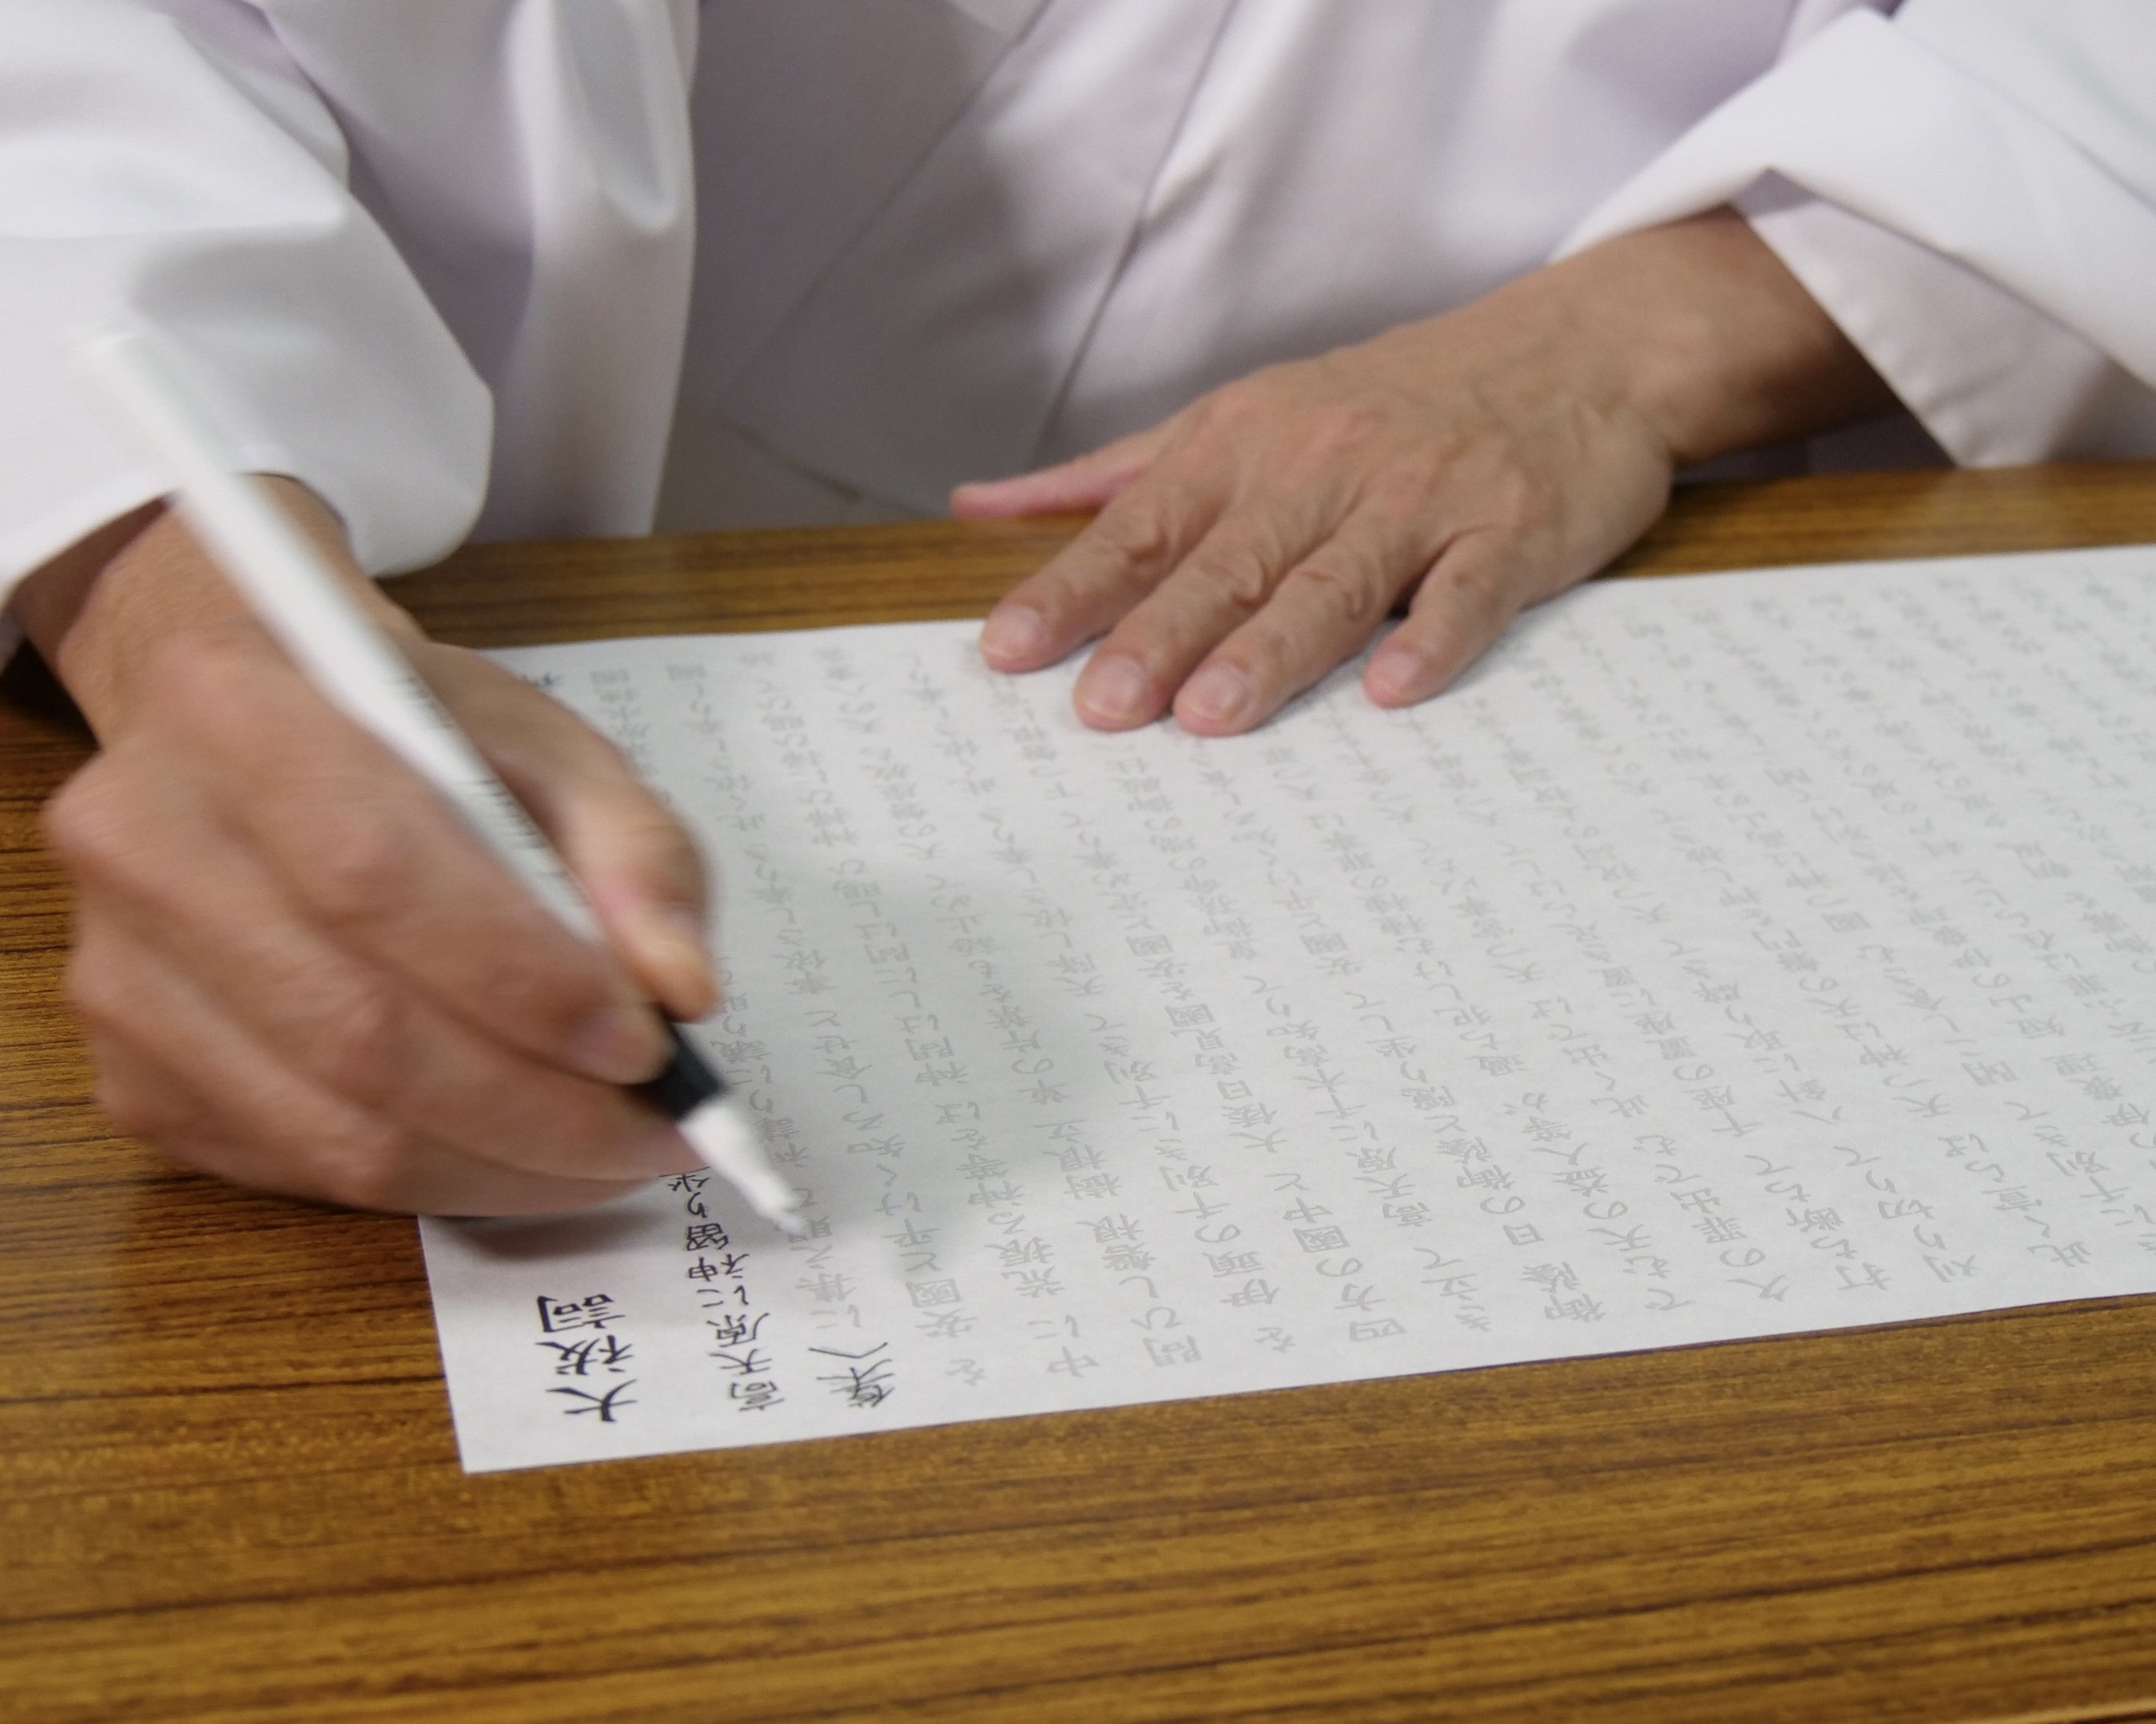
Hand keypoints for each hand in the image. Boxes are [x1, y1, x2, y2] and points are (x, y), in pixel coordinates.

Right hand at [18, 483, 714, 1213]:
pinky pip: (300, 1172)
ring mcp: (116, 974)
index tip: (646, 1042)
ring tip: (612, 1157)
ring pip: (333, 1132)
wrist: (254, 733)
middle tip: (658, 1136)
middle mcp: (141, 842)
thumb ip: (634, 849)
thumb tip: (683, 990)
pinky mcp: (130, 1076)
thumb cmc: (413, 733)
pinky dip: (436, 1183)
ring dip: (503, 1169)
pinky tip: (515, 1154)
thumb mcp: (546, 742)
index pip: (378, 876)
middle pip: (357, 1030)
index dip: (526, 981)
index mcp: (237, 710)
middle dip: (540, 1111)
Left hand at [961, 209, 1893, 733]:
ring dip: (1272, 649)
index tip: (1008, 649)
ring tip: (1212, 716)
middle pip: (1228, 561)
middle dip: (1158, 634)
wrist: (1573, 350)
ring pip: (1334, 581)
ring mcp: (1419, 498)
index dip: (1074, 587)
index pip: (1142, 523)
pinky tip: (1393, 691)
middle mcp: (1322, 466)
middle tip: (1101, 707)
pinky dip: (1433, 639)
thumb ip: (1112, 473)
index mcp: (1244, 443)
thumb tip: (980, 506)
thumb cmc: (1385, 399)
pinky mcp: (1509, 532)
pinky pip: (1467, 593)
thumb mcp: (1239, 414)